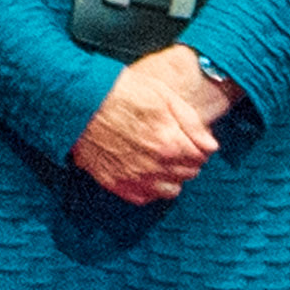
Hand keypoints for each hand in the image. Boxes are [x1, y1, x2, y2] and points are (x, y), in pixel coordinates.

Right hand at [68, 47, 234, 206]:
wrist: (78, 102)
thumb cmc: (120, 92)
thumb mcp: (164, 96)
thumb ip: (192, 124)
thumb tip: (210, 146)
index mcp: (170, 144)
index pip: (201, 157)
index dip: (198, 146)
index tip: (190, 138)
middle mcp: (154, 167)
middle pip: (187, 174)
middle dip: (187, 161)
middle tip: (175, 145)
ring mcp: (133, 178)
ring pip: (169, 191)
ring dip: (171, 177)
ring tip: (160, 159)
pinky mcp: (114, 183)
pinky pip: (143, 197)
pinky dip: (149, 188)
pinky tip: (144, 170)